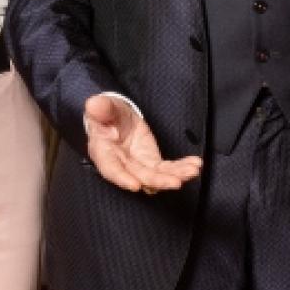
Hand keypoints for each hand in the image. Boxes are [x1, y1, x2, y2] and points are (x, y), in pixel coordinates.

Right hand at [83, 95, 202, 193]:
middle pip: (140, 176)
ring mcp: (138, 165)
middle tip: (177, 182)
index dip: (122, 178)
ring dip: (175, 175)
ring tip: (193, 171)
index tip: (136, 186)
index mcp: (104, 152)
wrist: (115, 118)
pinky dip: (181, 168)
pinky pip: (167, 168)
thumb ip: (101, 108)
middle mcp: (121, 164)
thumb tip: (94, 104)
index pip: (111, 168)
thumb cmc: (105, 113)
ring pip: (156, 176)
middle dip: (158, 180)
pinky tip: (195, 165)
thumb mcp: (103, 107)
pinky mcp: (151, 162)